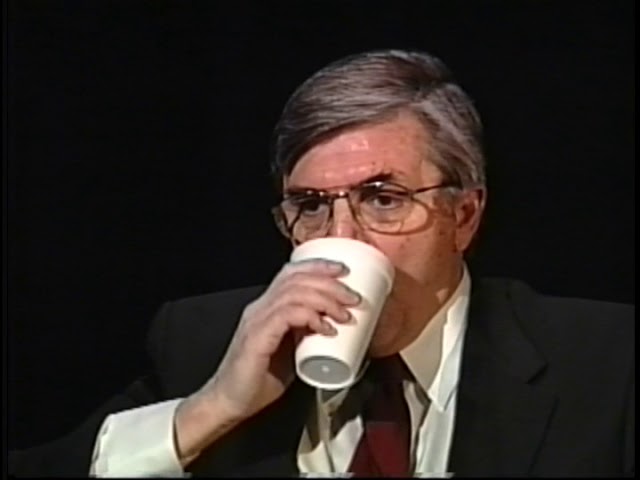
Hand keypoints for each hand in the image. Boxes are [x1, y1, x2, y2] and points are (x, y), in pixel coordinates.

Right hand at [174, 259, 360, 462]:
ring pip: (294, 293)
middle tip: (352, 297)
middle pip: (296, 279)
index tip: (343, 271)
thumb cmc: (258, 379)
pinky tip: (325, 327)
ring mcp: (256, 321)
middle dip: (329, 283)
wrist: (230, 403)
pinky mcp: (257, 337)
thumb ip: (304, 332)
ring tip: (344, 314)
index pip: (291, 274)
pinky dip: (310, 316)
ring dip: (325, 300)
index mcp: (266, 307)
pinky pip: (286, 315)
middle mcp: (259, 308)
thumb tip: (332, 323)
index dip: (318, 267)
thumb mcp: (289, 349)